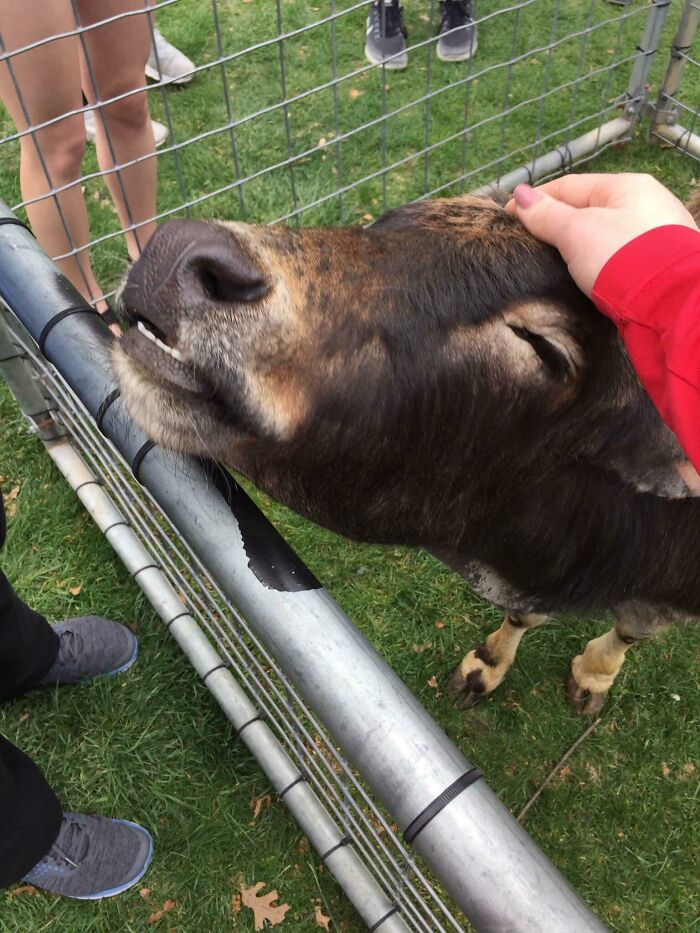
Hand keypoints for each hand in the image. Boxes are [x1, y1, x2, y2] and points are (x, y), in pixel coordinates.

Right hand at [505, 173, 698, 296]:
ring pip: (605, 234)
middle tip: (529, 243)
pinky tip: (587, 275)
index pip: (570, 185)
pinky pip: (619, 256)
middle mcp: (647, 204)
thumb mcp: (576, 232)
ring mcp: (657, 235)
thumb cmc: (622, 257)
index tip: (509, 216)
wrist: (670, 302)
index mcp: (627, 186)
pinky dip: (599, 262)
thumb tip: (520, 196)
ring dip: (579, 245)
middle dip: (558, 224)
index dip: (536, 200)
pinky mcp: (659, 266)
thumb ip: (547, 215)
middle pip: (589, 209)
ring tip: (554, 262)